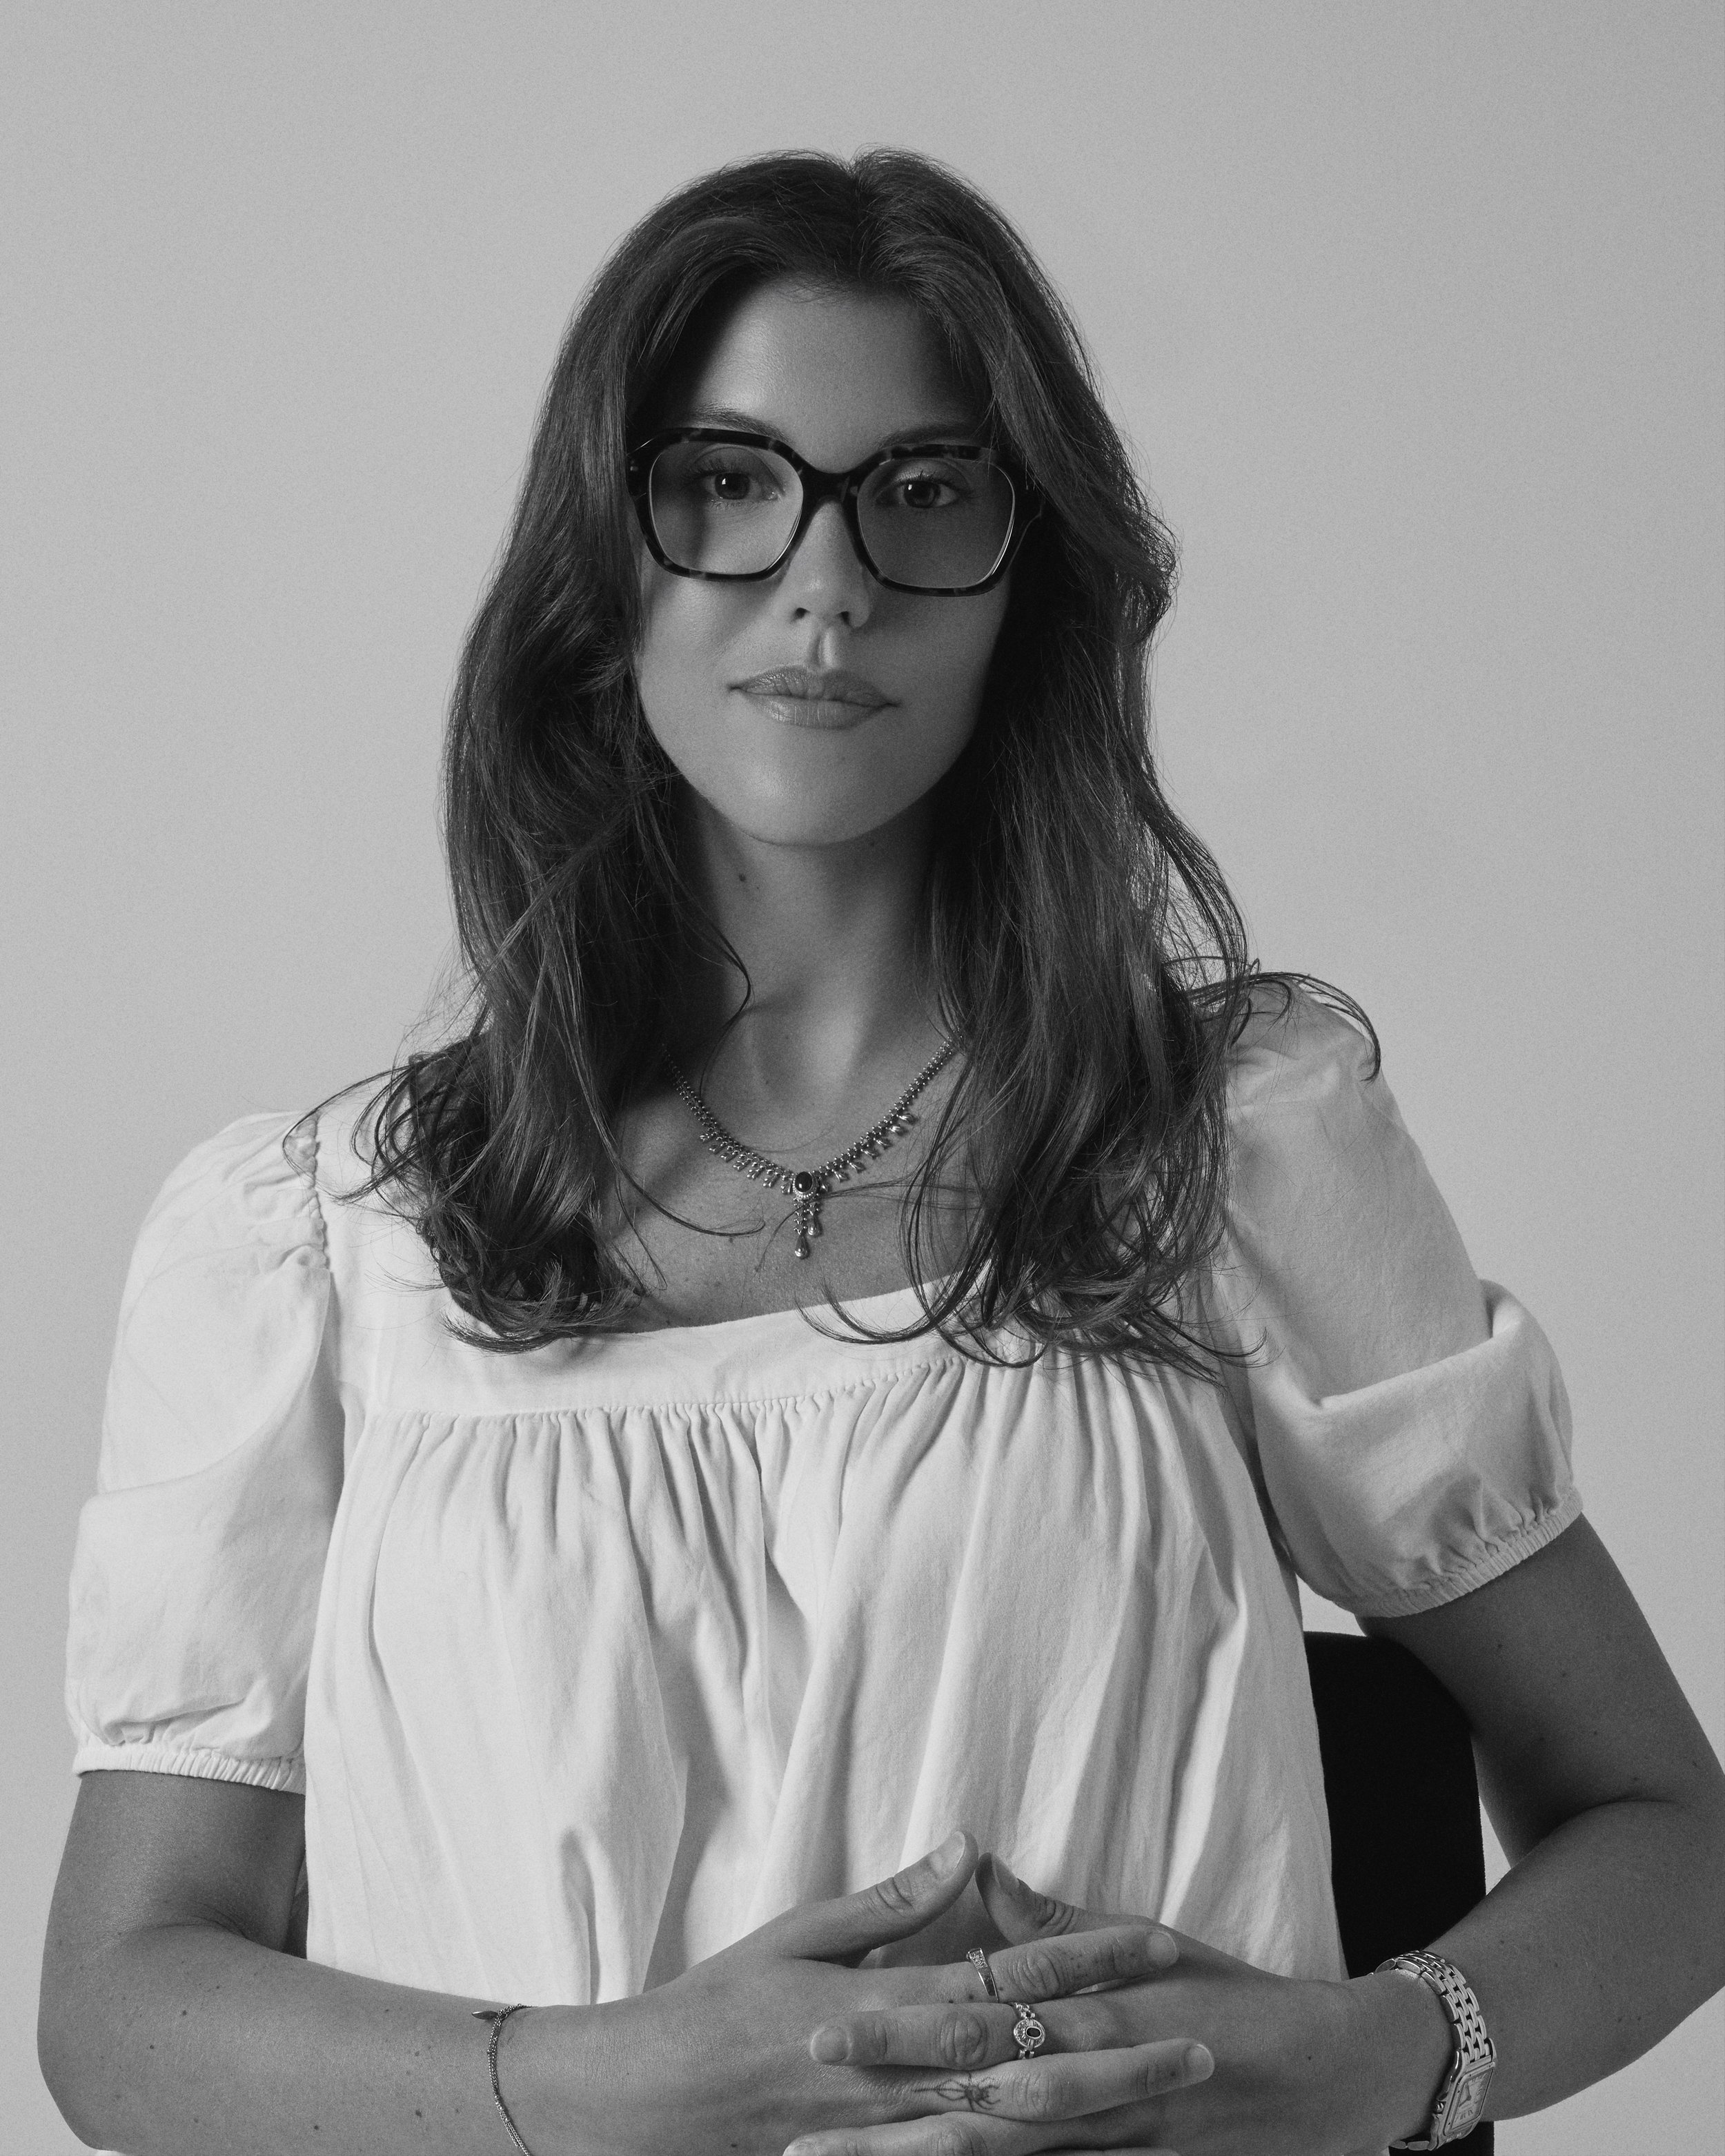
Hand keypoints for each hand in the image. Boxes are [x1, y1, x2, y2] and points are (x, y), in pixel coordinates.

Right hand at [513, 1832, 1209, 2155]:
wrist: (655, 2105)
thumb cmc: (722, 2004)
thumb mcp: (800, 1932)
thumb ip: (894, 1901)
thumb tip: (969, 1846)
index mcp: (889, 2006)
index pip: (1009, 1979)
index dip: (1085, 1961)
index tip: (1154, 1942)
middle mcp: (906, 2077)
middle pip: (1035, 2065)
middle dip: (1122, 2052)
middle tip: (1203, 2039)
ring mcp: (899, 2135)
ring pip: (1020, 2128)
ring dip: (1103, 2111)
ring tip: (1172, 2092)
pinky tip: (1090, 2154)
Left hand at [791, 1857, 1451, 2155]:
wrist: (1340, 2072)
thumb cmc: (1234, 1996)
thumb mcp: (1147, 1943)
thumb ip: (1053, 1923)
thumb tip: (976, 1868)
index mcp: (1092, 2011)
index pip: (976, 2018)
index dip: (898, 2029)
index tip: (821, 2030)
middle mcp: (1099, 2083)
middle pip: (975, 2106)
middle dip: (886, 2121)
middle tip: (801, 2132)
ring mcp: (1121, 2145)